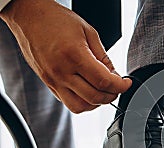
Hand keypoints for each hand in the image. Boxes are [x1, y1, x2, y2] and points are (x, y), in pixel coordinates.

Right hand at [0, 0, 131, 112]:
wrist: (29, 16)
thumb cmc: (56, 20)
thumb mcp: (88, 32)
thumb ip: (104, 57)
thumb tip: (115, 76)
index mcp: (74, 55)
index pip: (104, 82)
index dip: (120, 86)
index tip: (126, 83)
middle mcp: (62, 72)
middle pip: (94, 97)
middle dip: (112, 95)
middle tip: (117, 87)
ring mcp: (53, 80)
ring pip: (80, 107)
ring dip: (96, 103)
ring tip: (103, 91)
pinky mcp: (48, 83)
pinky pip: (68, 102)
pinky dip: (83, 101)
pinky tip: (88, 90)